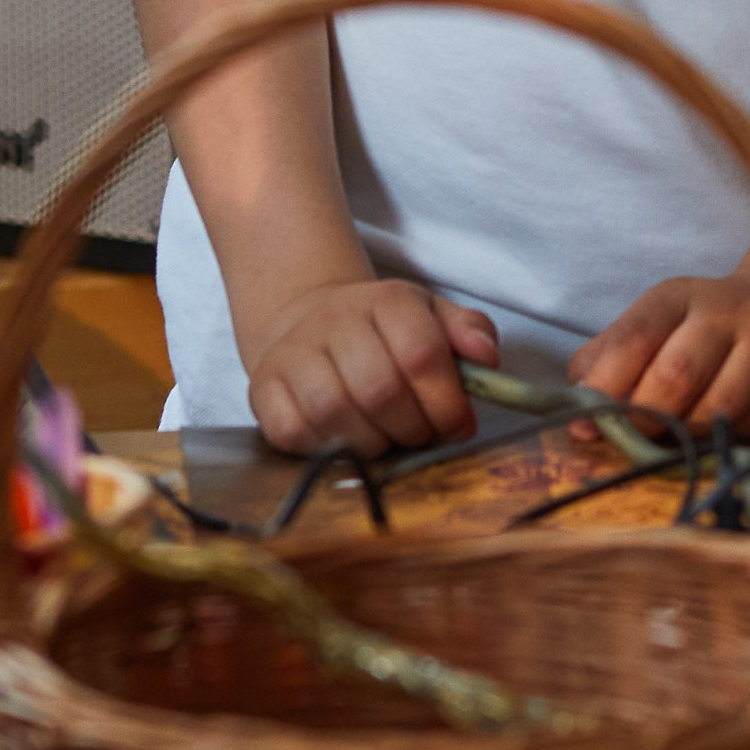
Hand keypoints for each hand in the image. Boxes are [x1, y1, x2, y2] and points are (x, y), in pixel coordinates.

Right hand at [245, 278, 497, 455]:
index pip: (422, 354)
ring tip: (385, 438)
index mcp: (387, 300)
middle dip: (412, 428)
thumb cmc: (383, 333)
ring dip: (372, 443)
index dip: (447, 403)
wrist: (309, 322)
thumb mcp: (433, 318)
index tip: (457, 425)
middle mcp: (335, 319)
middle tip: (420, 435)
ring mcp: (293, 353)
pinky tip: (345, 440)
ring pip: (335, 414)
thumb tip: (486, 357)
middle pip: (380, 390)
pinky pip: (292, 431)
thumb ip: (470, 333)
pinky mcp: (263, 387)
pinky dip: (325, 449)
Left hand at [568, 270, 749, 434]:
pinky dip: (735, 436)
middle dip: (647, 419)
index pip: (634, 337)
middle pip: (675, 376)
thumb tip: (577, 409)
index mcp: (679, 295)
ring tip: (682, 436)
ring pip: (718, 407)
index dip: (604, 386)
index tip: (585, 424)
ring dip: (690, 435)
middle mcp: (728, 309)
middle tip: (635, 439)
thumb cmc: (711, 328)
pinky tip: (729, 428)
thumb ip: (613, 358)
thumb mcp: (660, 325)